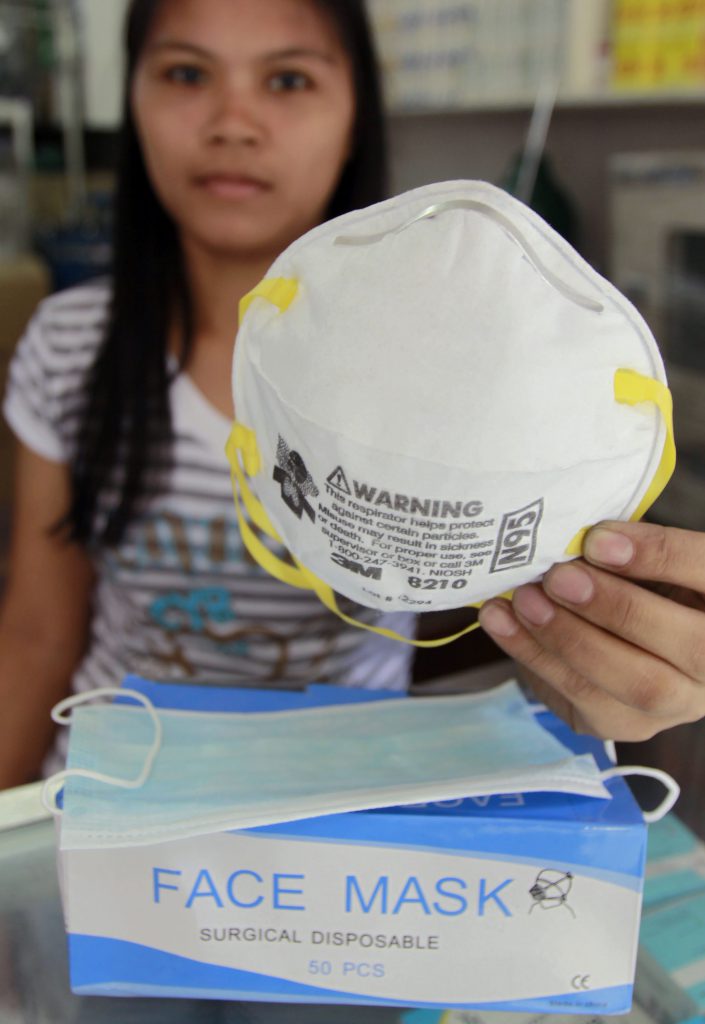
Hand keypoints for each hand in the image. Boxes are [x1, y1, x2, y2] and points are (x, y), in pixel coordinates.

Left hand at [478, 520, 704, 740]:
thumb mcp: (637, 557)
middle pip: (690, 646)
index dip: (659, 556)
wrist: (608, 637)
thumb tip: (577, 536)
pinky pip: (584, 697)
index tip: (599, 538)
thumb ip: (622, 549)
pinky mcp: (627, 724)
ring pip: (636, 683)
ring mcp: (679, 703)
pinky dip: (535, 655)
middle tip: (559, 577)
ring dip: (569, 637)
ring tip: (522, 599)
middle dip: (617, 609)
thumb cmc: (626, 579)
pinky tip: (502, 623)